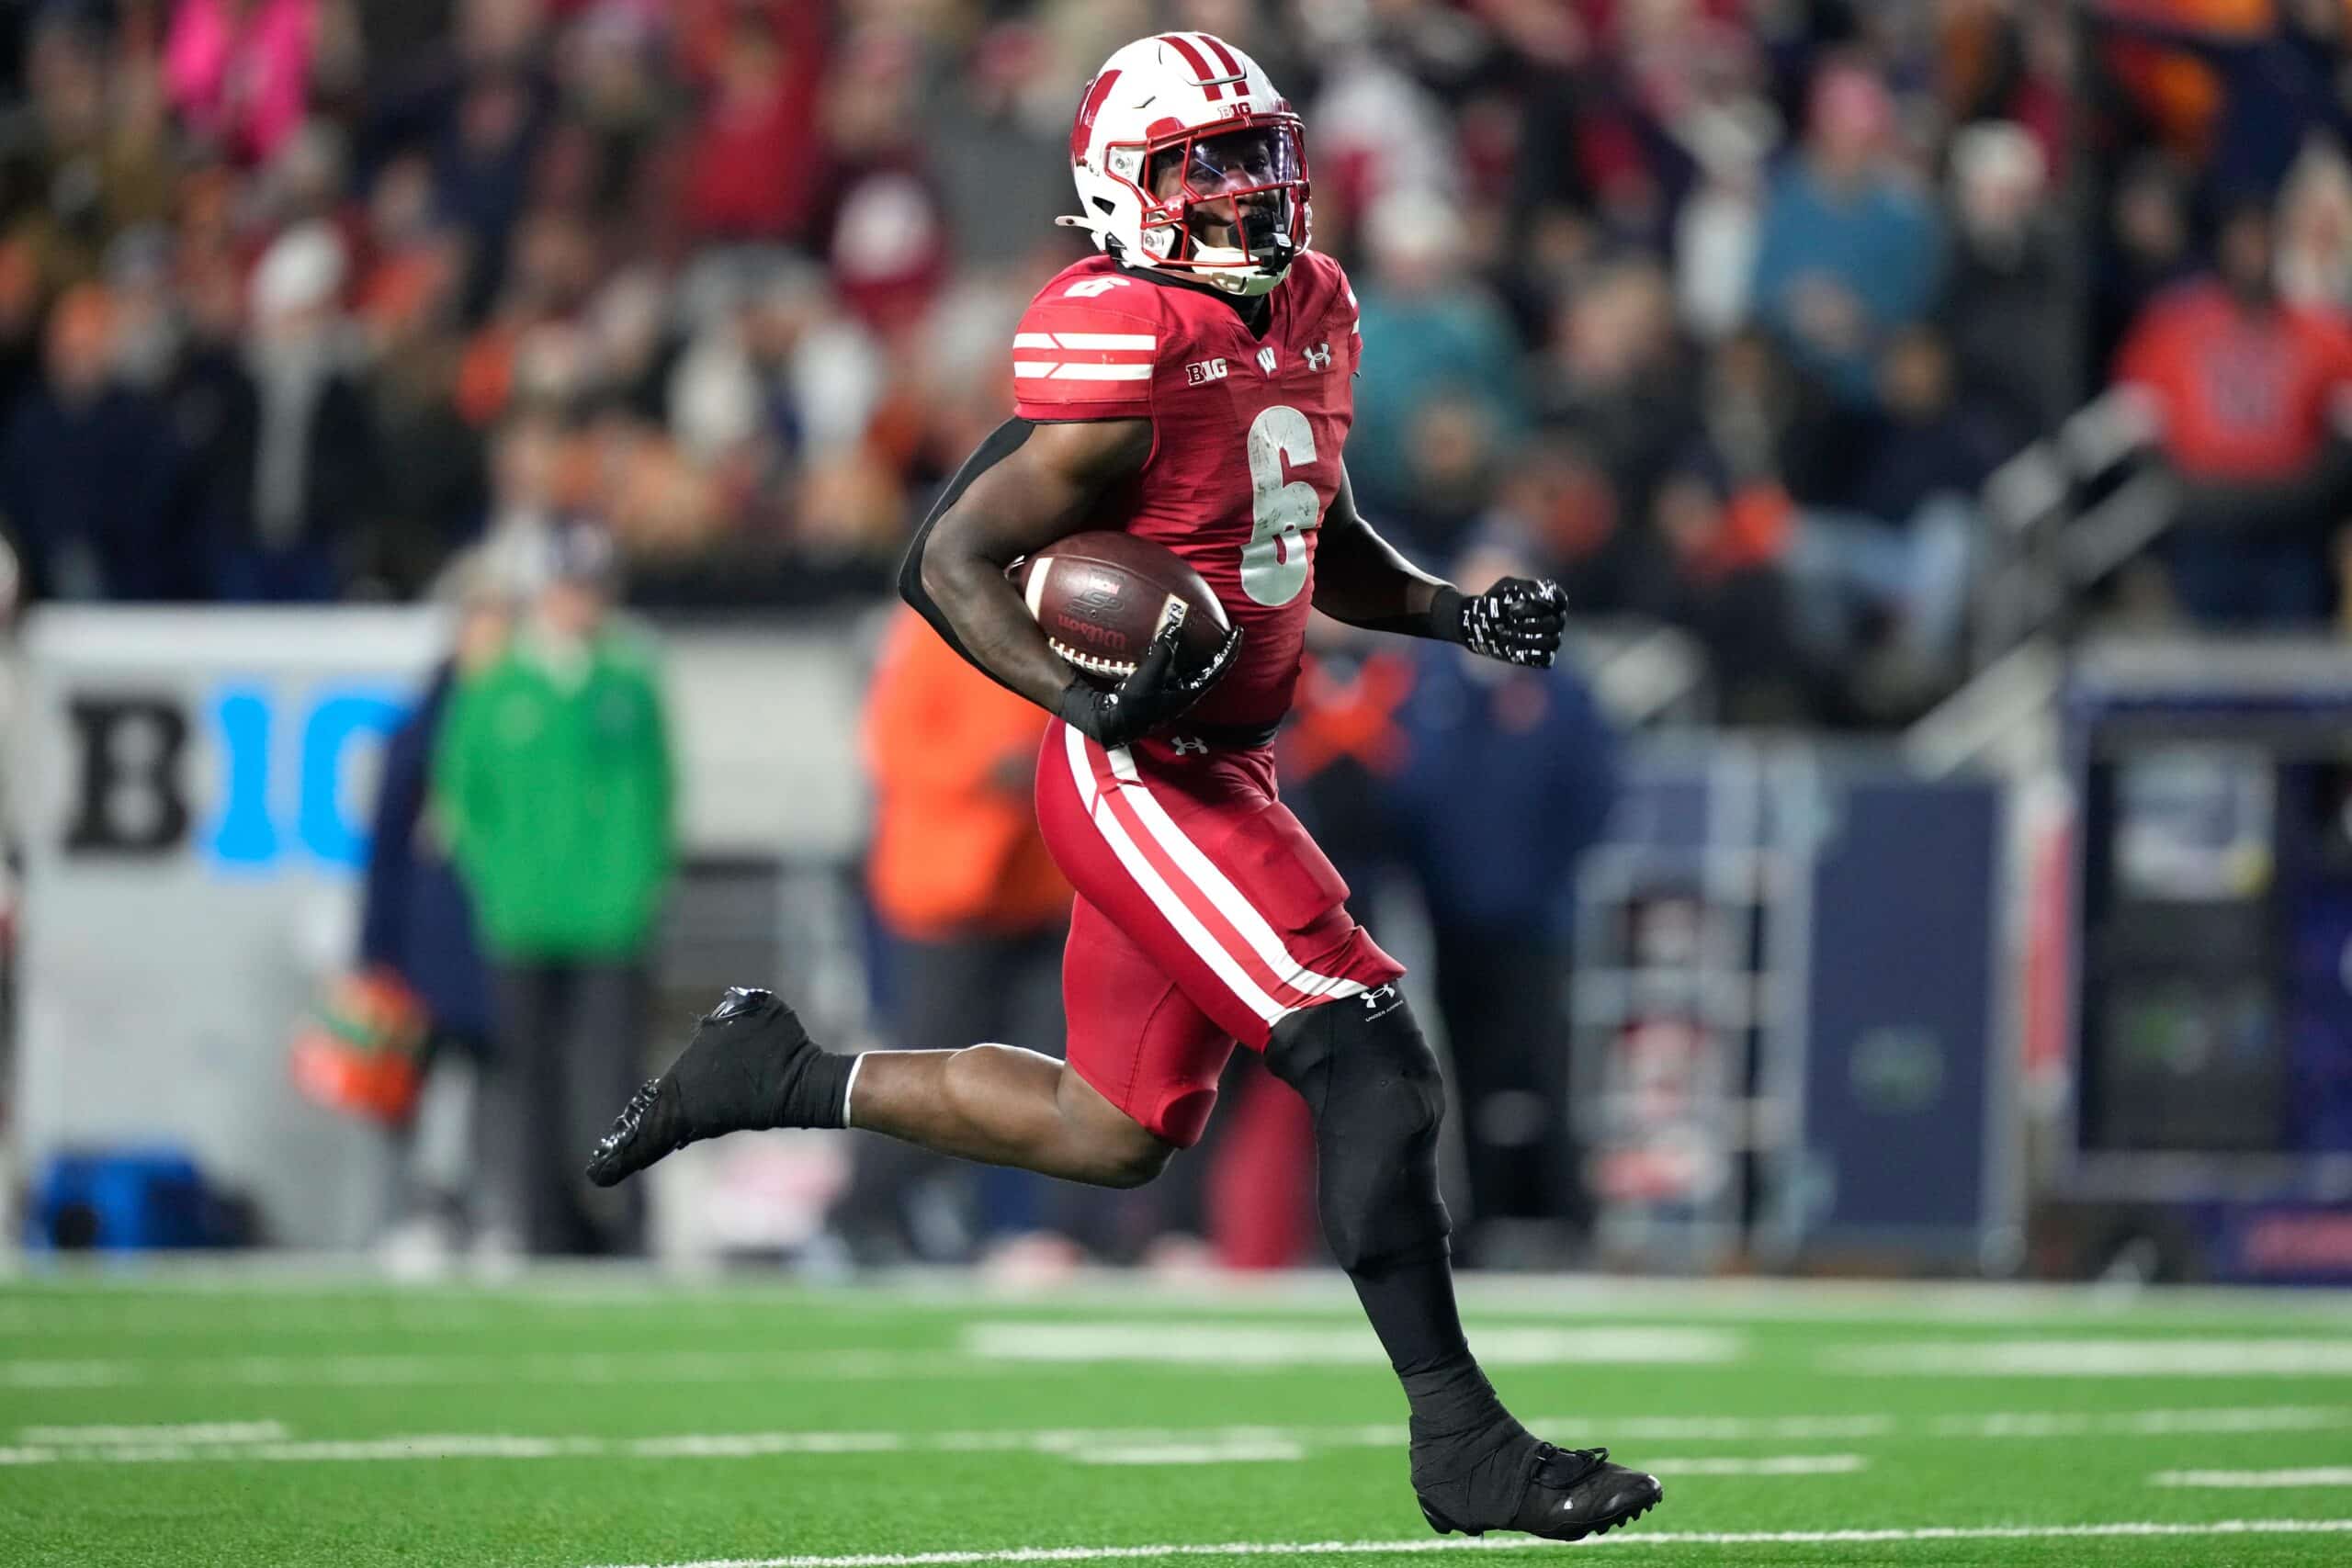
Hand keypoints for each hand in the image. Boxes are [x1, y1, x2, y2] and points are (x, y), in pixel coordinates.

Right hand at [1056, 607, 1244, 748]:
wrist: (1113, 723)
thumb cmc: (1133, 707)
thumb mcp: (1148, 679)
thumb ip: (1163, 653)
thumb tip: (1175, 628)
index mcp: (1190, 692)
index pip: (1218, 668)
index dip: (1229, 650)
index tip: (1237, 632)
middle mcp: (1186, 691)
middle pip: (1209, 665)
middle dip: (1217, 647)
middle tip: (1222, 626)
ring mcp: (1173, 690)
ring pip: (1193, 665)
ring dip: (1198, 648)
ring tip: (1201, 628)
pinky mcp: (1160, 686)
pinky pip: (1175, 665)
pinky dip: (1178, 651)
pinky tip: (1171, 639)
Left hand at [1455, 577, 1567, 667]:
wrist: (1476, 623)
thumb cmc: (1494, 602)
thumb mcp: (1507, 588)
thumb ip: (1526, 589)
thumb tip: (1543, 600)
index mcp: (1548, 601)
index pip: (1562, 601)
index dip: (1554, 601)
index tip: (1531, 601)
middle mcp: (1551, 620)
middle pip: (1558, 622)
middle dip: (1534, 621)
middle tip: (1511, 619)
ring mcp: (1546, 639)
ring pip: (1553, 642)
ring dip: (1530, 639)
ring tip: (1508, 634)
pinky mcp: (1537, 656)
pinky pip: (1545, 659)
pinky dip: (1530, 654)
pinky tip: (1512, 648)